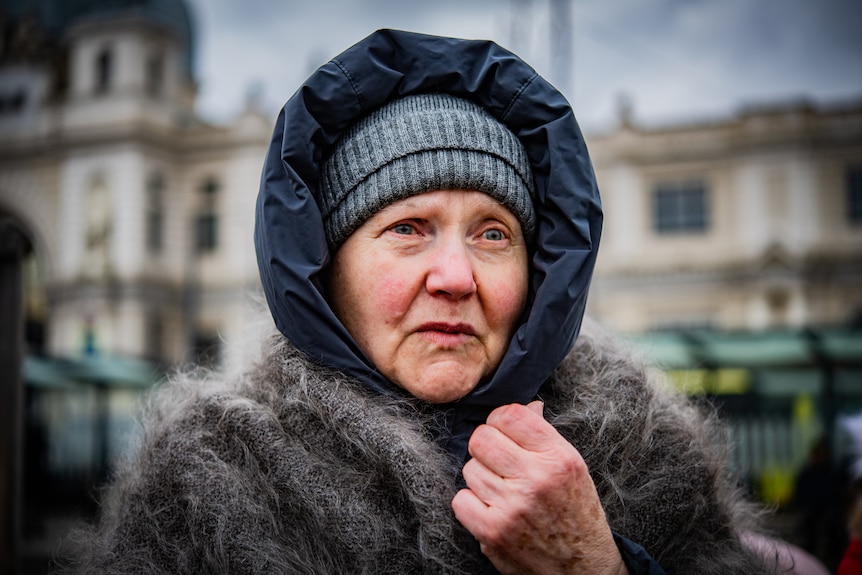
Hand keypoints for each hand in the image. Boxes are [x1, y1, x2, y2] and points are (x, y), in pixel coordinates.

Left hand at [451, 401, 627, 574]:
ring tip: (502, 490)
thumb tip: (528, 405)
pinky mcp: (493, 532)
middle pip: (481, 438)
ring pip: (469, 469)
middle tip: (498, 461)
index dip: (500, 420)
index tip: (503, 431)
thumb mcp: (572, 467)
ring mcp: (512, 506)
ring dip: (481, 477)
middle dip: (485, 446)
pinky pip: (460, 499)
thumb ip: (545, 436)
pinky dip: (471, 504)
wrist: (583, 568)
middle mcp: (536, 479)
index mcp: (558, 457)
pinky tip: (491, 509)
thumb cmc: (576, 513)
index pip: (510, 415)